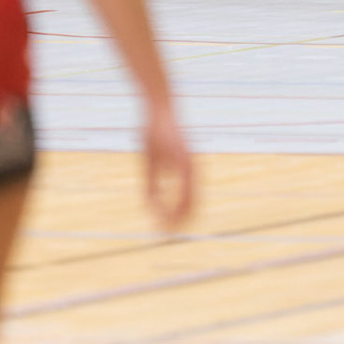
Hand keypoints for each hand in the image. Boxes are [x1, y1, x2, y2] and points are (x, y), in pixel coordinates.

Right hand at [143, 100, 195, 230]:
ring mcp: (189, 163)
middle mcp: (193, 168)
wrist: (159, 107)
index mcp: (188, 171)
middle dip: (180, 222)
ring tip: (165, 229)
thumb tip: (150, 206)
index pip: (189, 202)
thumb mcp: (151, 163)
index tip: (168, 231)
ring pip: (189, 197)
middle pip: (192, 204)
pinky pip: (181, 184)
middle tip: (167, 236)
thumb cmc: (154, 133)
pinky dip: (172, 199)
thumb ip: (153, 184)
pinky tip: (160, 210)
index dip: (180, 218)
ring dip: (176, 215)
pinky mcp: (181, 156)